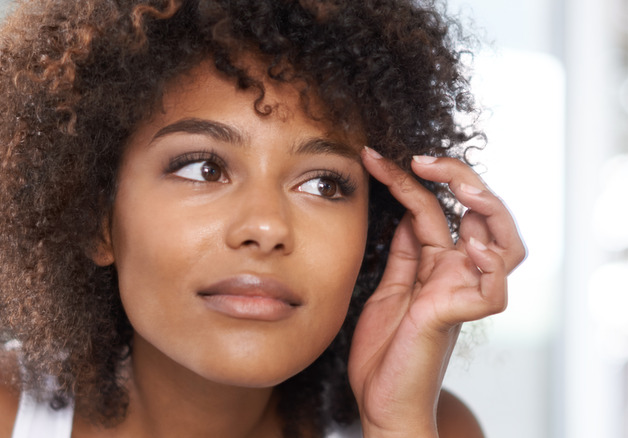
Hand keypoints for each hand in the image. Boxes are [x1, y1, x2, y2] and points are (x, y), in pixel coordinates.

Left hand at [348, 148, 525, 436]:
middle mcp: (455, 274)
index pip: (433, 208)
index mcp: (436, 264)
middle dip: (460, 179)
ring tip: (460, 188)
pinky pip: (492, 289)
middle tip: (423, 159)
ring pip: (505, 244)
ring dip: (487, 210)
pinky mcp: (457, 317)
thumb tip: (405, 211)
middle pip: (482, 215)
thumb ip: (402, 253)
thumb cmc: (384, 351)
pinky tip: (468, 246)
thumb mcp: (388, 287)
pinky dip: (488, 265)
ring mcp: (460, 293)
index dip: (409, 179)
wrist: (380, 401)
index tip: (374, 157)